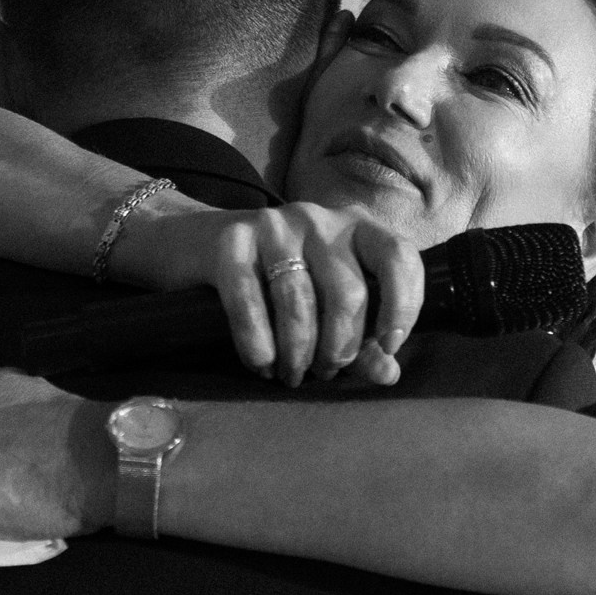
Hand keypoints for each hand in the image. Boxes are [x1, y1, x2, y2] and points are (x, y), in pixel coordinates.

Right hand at [113, 200, 424, 387]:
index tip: (388, 347)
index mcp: (354, 229)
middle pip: (347, 292)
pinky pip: (249, 303)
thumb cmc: (272, 283)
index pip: (399, 258)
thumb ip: (361, 339)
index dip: (403, 306)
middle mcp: (318, 219)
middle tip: (324, 372)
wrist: (193, 246)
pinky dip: (257, 344)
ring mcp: (273, 226)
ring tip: (290, 375)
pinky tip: (260, 364)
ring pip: (298, 302)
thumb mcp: (322, 306)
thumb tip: (388, 372)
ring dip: (297, 354)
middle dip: (339, 348)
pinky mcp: (230, 242)